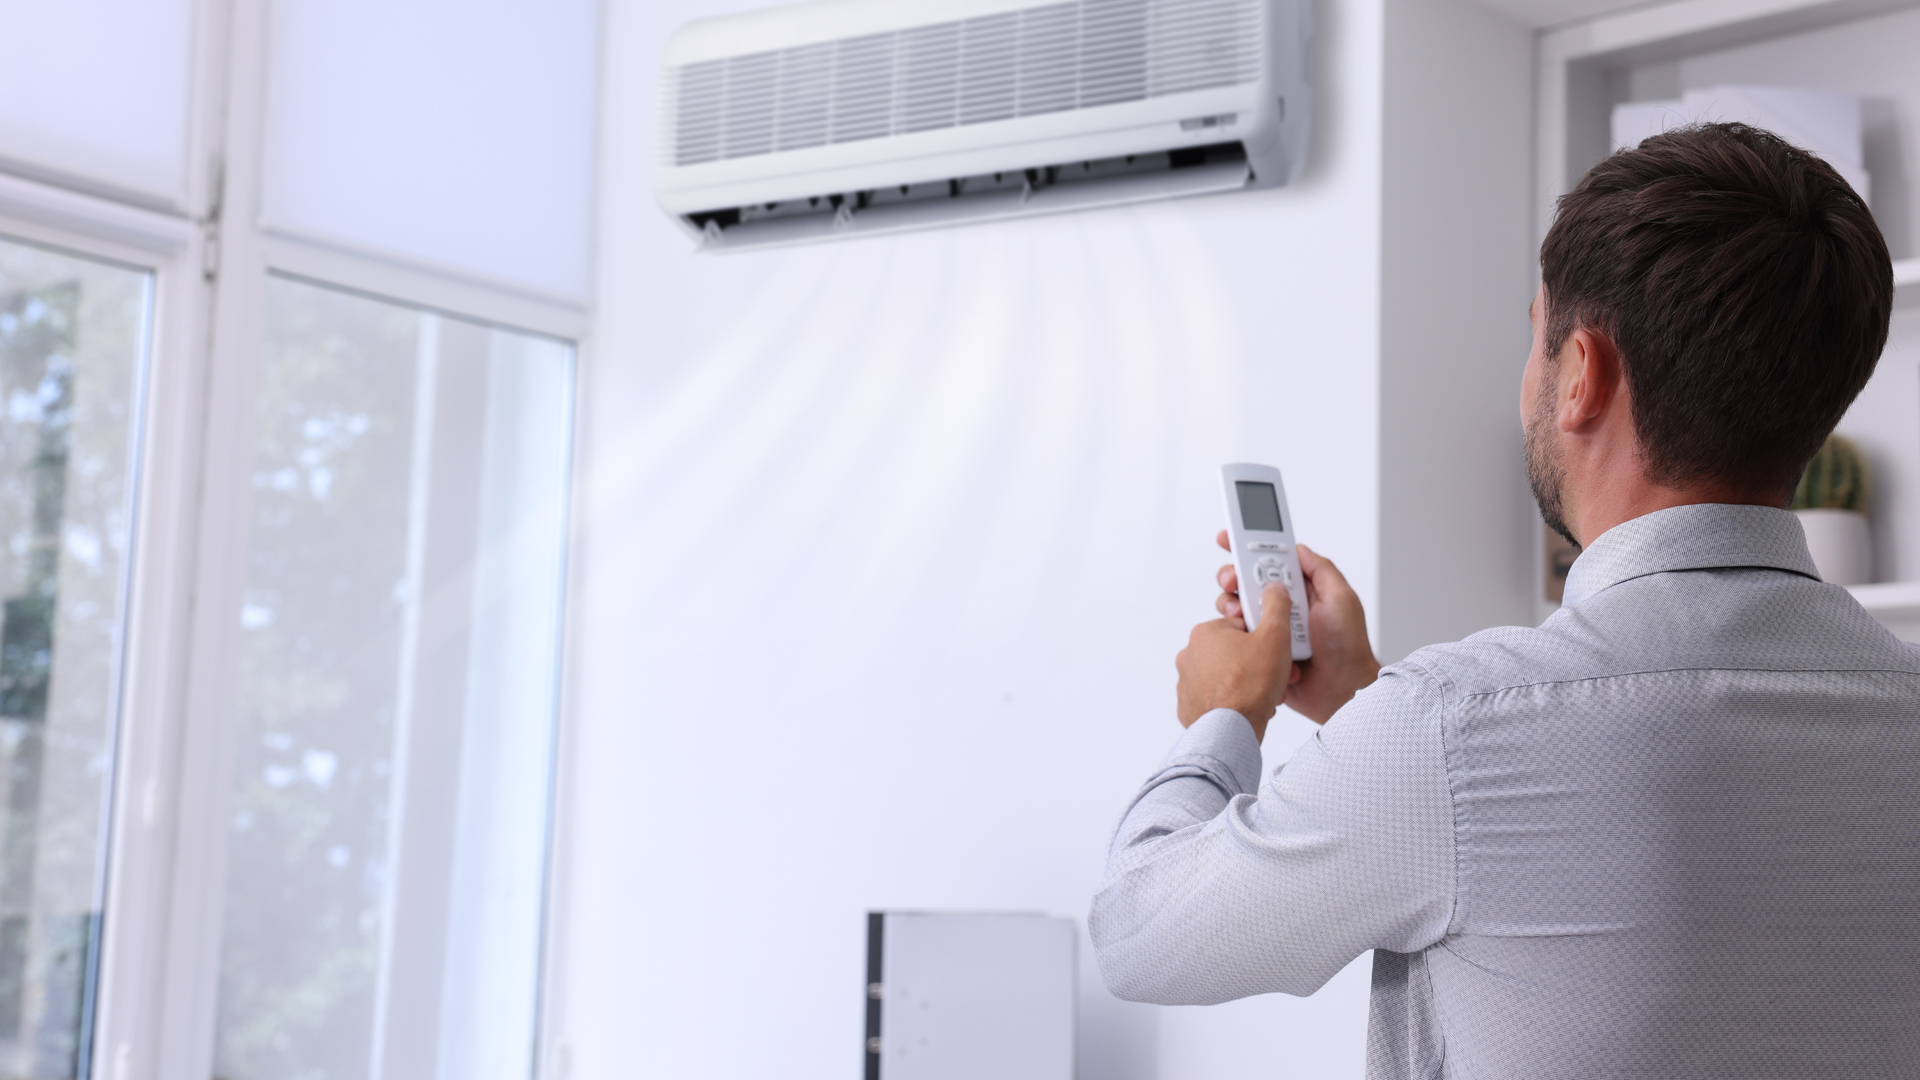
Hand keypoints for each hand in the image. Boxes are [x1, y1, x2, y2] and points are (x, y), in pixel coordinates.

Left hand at [1176, 583, 1296, 740]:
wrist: (1232, 730)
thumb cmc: (1251, 685)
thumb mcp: (1274, 636)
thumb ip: (1275, 607)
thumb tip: (1274, 589)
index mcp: (1206, 632)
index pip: (1240, 626)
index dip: (1262, 639)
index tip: (1273, 651)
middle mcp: (1190, 654)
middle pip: (1233, 653)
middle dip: (1255, 664)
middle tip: (1272, 676)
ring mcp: (1186, 682)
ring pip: (1225, 677)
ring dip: (1246, 684)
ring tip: (1263, 695)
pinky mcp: (1188, 706)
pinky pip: (1215, 698)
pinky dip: (1231, 702)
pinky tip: (1247, 708)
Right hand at [1213, 532, 1379, 724]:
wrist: (1341, 691)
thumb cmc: (1348, 648)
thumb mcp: (1342, 598)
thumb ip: (1321, 570)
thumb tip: (1299, 549)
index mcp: (1301, 592)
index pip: (1270, 564)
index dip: (1248, 550)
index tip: (1230, 540)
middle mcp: (1282, 609)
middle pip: (1246, 584)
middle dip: (1233, 578)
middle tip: (1232, 582)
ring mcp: (1270, 631)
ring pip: (1237, 610)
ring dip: (1234, 607)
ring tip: (1244, 616)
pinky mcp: (1260, 652)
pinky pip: (1237, 639)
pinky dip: (1236, 635)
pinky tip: (1248, 637)